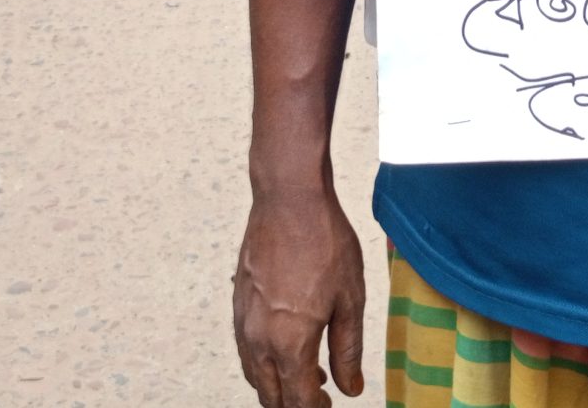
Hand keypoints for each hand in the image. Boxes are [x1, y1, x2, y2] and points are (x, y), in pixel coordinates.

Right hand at [233, 184, 363, 407]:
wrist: (289, 199)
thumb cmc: (324, 243)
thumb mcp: (350, 300)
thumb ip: (347, 350)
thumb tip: (350, 389)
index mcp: (290, 343)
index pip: (298, 401)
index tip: (329, 405)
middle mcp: (259, 339)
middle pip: (270, 395)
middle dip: (293, 404)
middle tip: (320, 396)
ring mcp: (243, 321)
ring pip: (254, 374)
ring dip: (277, 384)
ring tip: (308, 372)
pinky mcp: (237, 303)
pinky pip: (246, 348)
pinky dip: (264, 360)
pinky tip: (286, 344)